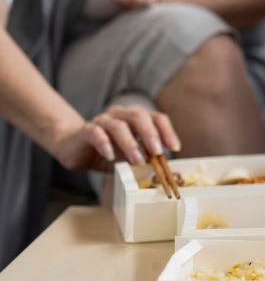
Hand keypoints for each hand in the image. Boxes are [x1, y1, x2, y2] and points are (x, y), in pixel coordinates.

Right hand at [49, 105, 181, 170]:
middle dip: (151, 134)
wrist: (74, 149)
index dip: (167, 131)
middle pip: (139, 116)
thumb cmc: (107, 153)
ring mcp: (102, 121)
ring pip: (119, 126)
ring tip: (137, 161)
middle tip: (157, 152)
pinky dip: (105, 144)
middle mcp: (120, 114)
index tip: (175, 148)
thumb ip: (142, 156)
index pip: (157, 118)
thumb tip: (158, 166)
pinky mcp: (86, 130)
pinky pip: (96, 133)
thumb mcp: (128, 156)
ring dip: (130, 144)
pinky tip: (110, 156)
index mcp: (135, 118)